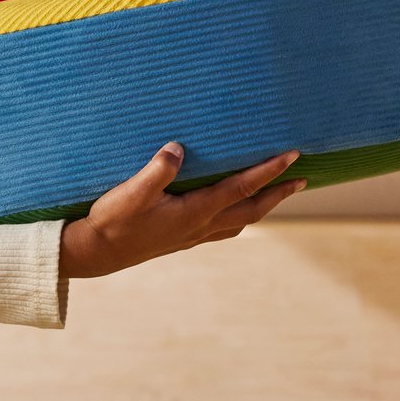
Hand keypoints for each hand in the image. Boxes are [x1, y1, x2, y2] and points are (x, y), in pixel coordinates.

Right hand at [59, 143, 306, 279]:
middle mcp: (200, 226)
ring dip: (263, 207)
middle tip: (303, 179)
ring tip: (278, 194)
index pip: (241, 188)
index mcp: (195, 212)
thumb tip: (177, 148)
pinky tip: (235, 211)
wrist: (96, 253)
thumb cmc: (113, 220)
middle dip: (279, 193)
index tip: (293, 156)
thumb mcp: (132, 192)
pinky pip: (223, 228)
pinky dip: (240, 217)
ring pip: (240, 221)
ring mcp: (192, 235)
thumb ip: (157, 170)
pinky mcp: (182, 239)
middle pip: (251, 209)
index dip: (269, 171)